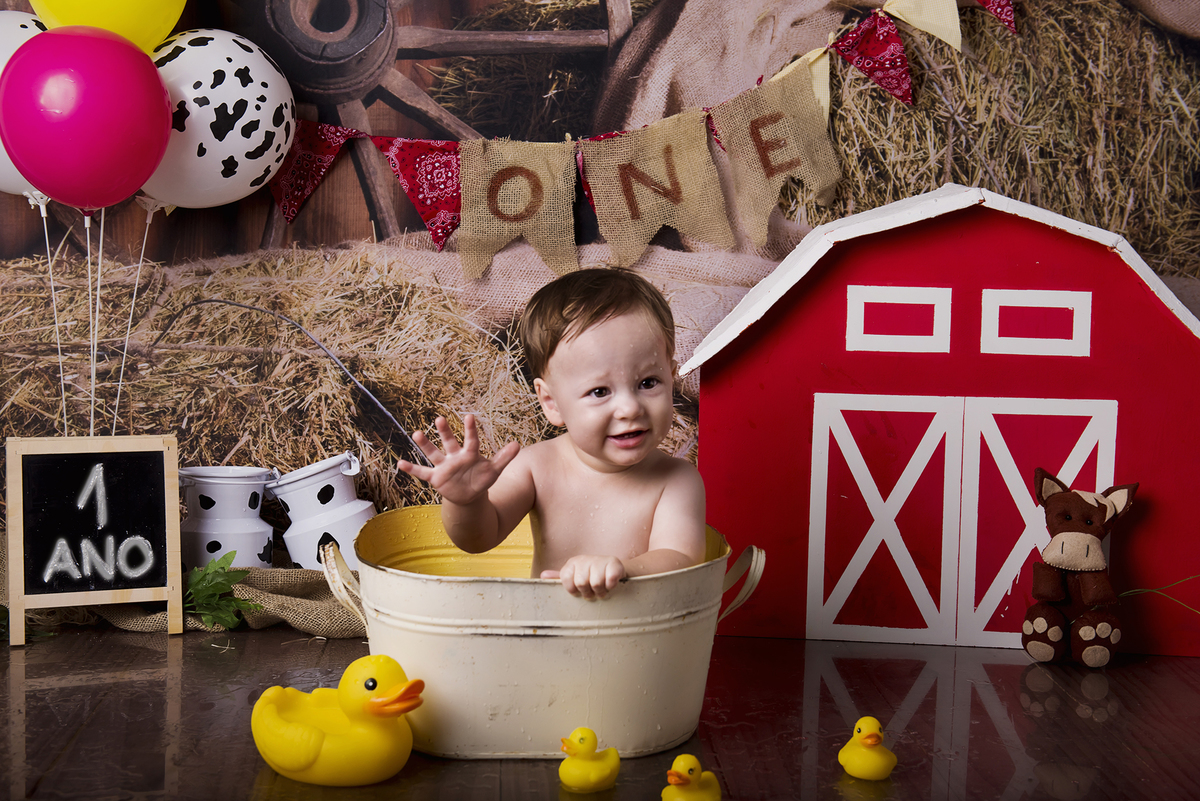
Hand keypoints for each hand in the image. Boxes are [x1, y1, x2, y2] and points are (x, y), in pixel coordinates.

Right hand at [398, 414, 518, 505]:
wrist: (469, 495)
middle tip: (440, 419)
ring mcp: (444, 467)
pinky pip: (422, 473)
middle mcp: (454, 457)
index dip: (470, 430)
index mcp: (470, 454)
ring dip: (425, 445)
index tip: (469, 417)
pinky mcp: (436, 478)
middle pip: (449, 442)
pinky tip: (400, 463)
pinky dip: (412, 469)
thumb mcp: (494, 470)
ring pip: (433, 454)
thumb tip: (517, 444)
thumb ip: (504, 457)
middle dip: (444, 432)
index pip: (471, 440)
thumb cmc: (481, 479)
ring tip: (416, 433)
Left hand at [541, 555, 626, 599]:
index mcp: (572, 563)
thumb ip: (560, 577)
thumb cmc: (592, 575)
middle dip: (588, 593)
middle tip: (593, 592)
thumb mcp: (575, 575)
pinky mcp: (614, 563)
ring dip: (601, 591)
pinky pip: (610, 580)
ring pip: (596, 583)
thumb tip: (543, 575)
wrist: (614, 568)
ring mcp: (599, 560)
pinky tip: (611, 584)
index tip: (579, 591)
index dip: (574, 591)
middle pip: (581, 583)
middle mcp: (584, 559)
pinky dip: (611, 586)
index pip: (567, 581)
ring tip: (602, 589)